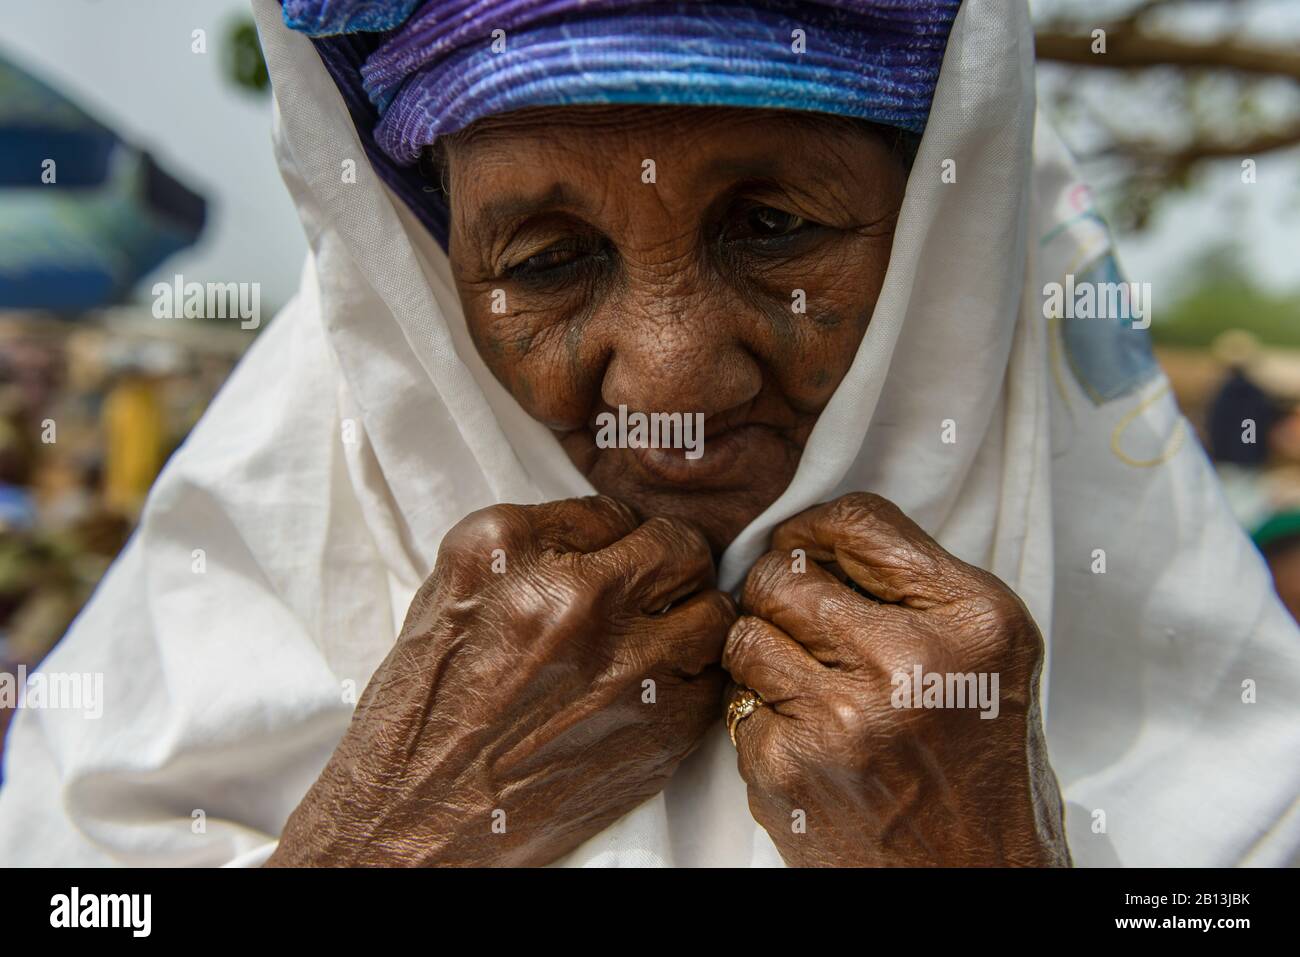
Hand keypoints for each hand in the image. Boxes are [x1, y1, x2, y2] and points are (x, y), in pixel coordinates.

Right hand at [267, 496, 733, 866]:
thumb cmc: (425, 705)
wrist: (414, 811)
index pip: (616, 512)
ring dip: (692, 620)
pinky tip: (647, 691)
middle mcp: (573, 600)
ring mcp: (625, 666)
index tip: (613, 560)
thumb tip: (608, 532)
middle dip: (673, 564)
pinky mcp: (658, 729)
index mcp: (510, 551)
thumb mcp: (450, 592)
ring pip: (713, 612)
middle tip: (655, 587)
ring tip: (658, 639)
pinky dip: (690, 680)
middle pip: (679, 548)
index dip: (620, 539)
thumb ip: (531, 546)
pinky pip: (710, 679)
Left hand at [722, 492, 1069, 866]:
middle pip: (785, 574)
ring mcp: (841, 720)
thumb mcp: (987, 651)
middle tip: (803, 623)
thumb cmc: (979, 759)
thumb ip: (913, 583)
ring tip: (804, 680)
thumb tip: (808, 535)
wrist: (975, 878)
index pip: (856, 521)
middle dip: (781, 592)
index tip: (808, 549)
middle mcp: (907, 664)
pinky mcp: (788, 768)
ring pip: (744, 633)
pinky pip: (735, 701)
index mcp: (970, 621)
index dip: (815, 530)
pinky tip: (806, 736)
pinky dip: (761, 713)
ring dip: (763, 650)